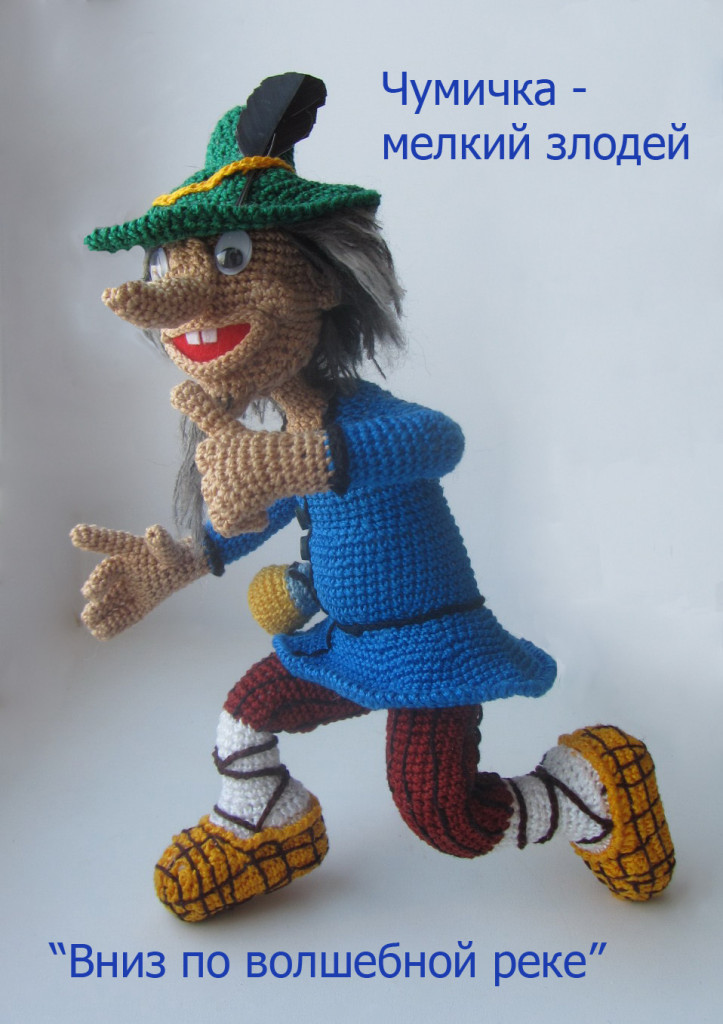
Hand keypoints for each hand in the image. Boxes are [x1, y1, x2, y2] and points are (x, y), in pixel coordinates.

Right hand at [71, 524, 207, 638]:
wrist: (187, 567)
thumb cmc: (175, 554)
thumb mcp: (170, 550)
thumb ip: (162, 544)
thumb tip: (153, 532)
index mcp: (131, 549)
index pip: (112, 542)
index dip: (94, 537)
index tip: (75, 535)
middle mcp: (125, 569)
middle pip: (106, 576)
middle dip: (96, 585)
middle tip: (91, 594)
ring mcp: (131, 588)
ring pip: (110, 599)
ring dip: (99, 609)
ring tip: (89, 618)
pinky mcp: (140, 605)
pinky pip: (125, 615)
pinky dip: (114, 624)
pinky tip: (101, 633)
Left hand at [171, 380, 332, 537]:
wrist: (292, 463)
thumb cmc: (270, 447)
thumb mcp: (233, 428)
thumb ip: (202, 409)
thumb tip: (174, 390)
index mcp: (213, 447)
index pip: (204, 457)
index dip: (220, 464)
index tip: (241, 462)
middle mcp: (211, 467)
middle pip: (211, 487)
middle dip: (231, 487)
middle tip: (255, 480)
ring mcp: (218, 489)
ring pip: (219, 508)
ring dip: (240, 505)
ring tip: (261, 493)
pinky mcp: (228, 510)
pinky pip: (227, 526)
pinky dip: (248, 523)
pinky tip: (263, 511)